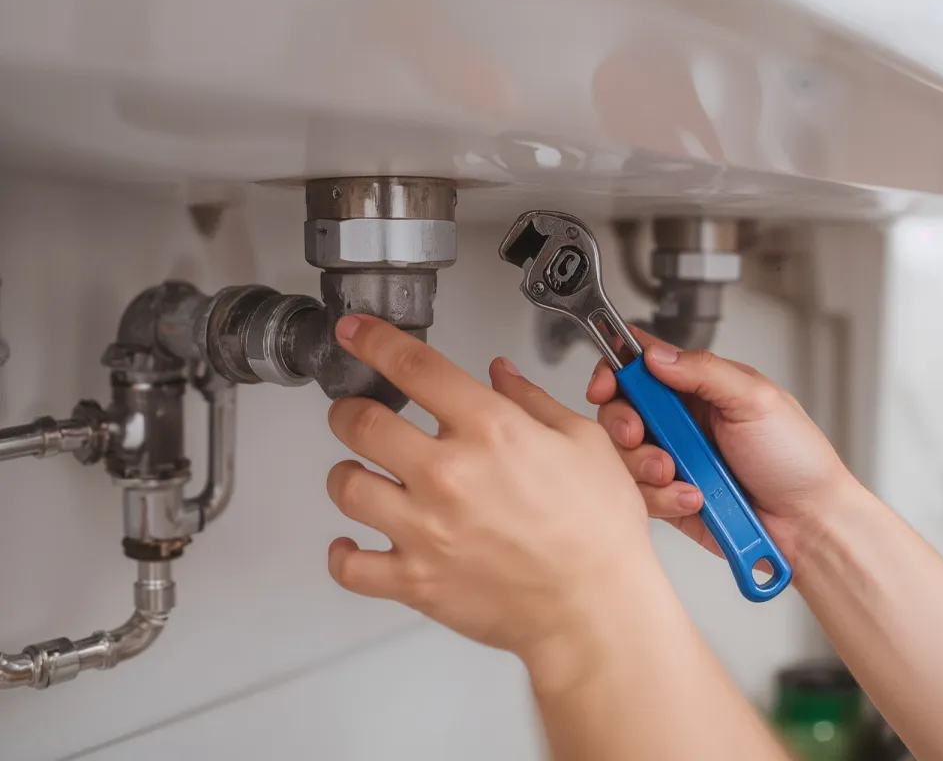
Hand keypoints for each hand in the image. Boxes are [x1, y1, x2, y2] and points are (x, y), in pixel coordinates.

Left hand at [323, 315, 661, 673]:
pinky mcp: (415, 580)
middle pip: (360, 423)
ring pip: (346, 486)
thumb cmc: (599, 533)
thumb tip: (500, 376)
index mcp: (492, 431)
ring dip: (347, 474)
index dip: (373, 340)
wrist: (597, 610)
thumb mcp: (585, 443)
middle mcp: (449, 474)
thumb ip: (534, 402)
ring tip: (361, 474)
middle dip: (349, 410)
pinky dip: (343, 553)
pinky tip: (352, 543)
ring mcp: (425, 529)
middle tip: (355, 413)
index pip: (413, 367)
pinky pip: (350, 565)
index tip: (356, 332)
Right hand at [586, 327, 850, 565]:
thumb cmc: (796, 460)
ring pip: (624, 457)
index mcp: (701, 389)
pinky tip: (695, 498)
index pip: (645, 366)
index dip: (617, 371)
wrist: (809, 523)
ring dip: (646, 466)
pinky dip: (664, 498)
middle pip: (622, 411)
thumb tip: (656, 355)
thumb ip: (703, 371)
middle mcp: (683, 423)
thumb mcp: (756, 400)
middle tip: (638, 434)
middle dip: (623, 424)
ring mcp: (675, 461)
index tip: (607, 384)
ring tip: (679, 475)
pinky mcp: (671, 498)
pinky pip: (642, 495)